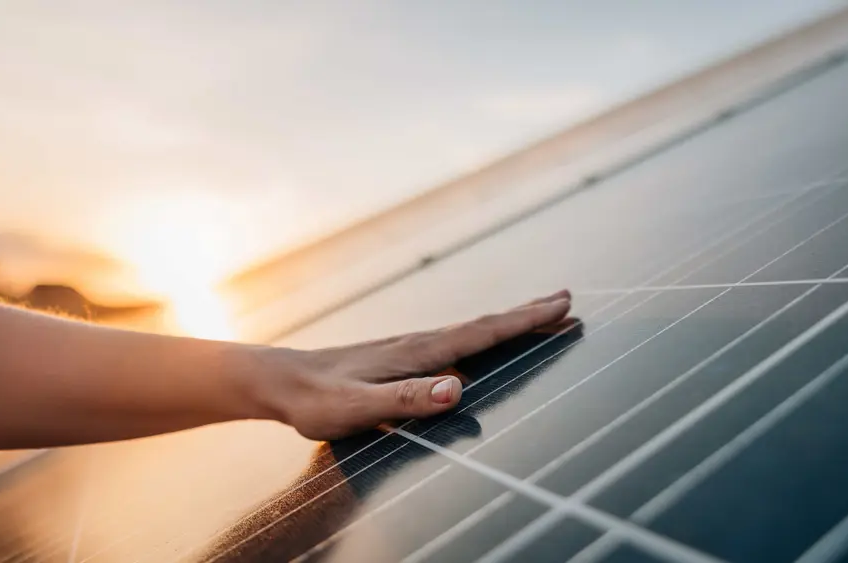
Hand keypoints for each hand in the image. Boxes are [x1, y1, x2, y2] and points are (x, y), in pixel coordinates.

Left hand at [245, 290, 571, 440]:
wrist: (280, 382)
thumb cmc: (317, 400)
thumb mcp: (358, 407)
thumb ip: (406, 399)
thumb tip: (458, 388)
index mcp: (418, 353)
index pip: (482, 333)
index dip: (523, 322)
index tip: (560, 306)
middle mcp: (419, 343)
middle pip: (484, 325)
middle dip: (528, 314)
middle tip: (567, 300)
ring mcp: (411, 348)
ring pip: (472, 331)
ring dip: (509, 322)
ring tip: (539, 315)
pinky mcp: (401, 357)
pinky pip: (455, 342)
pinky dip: (482, 336)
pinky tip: (481, 342)